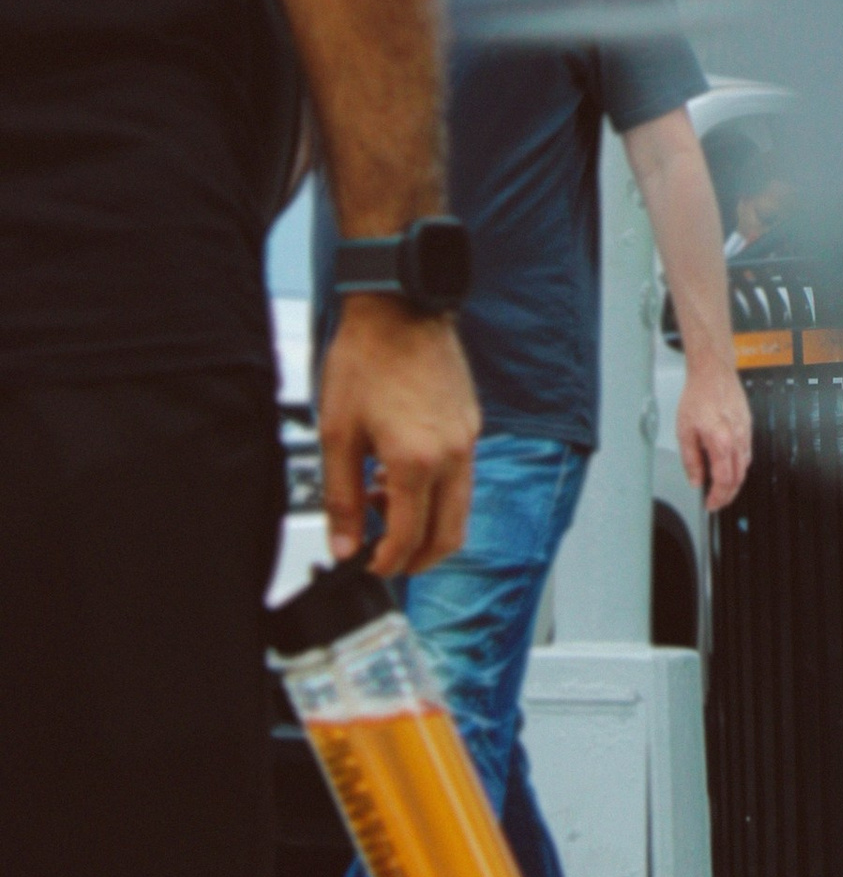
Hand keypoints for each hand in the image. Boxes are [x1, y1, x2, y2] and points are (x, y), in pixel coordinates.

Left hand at [321, 296, 478, 575]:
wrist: (399, 309)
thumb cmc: (367, 358)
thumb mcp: (337, 433)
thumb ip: (340, 497)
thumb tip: (344, 544)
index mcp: (416, 461)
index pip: (409, 538)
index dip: (386, 563)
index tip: (366, 566)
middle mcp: (452, 455)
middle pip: (449, 537)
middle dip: (418, 560)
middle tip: (386, 558)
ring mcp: (467, 440)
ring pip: (460, 510)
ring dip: (427, 526)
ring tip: (383, 507)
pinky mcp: (471, 425)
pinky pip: (462, 478)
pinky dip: (436, 494)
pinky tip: (399, 474)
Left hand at [676, 356, 753, 513]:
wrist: (713, 372)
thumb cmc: (698, 396)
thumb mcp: (684, 431)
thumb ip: (691, 460)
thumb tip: (696, 480)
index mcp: (720, 442)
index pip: (724, 480)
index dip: (718, 497)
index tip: (710, 504)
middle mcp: (736, 439)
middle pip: (738, 478)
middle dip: (728, 495)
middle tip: (716, 502)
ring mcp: (745, 433)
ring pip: (745, 467)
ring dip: (735, 482)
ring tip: (722, 488)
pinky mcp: (748, 426)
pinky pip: (747, 453)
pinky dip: (740, 466)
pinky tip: (731, 467)